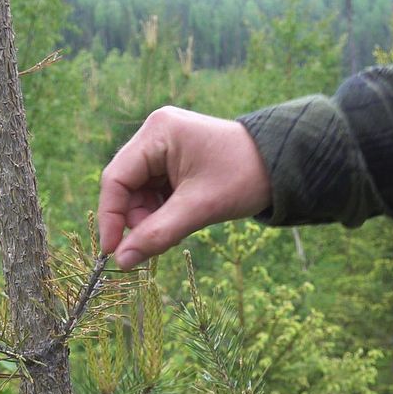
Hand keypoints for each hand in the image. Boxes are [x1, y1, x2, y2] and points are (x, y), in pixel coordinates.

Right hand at [98, 106, 271, 269]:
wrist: (281, 165)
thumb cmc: (244, 177)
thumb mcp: (199, 208)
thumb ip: (157, 234)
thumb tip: (121, 262)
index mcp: (158, 132)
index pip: (116, 178)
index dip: (111, 217)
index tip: (112, 252)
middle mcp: (155, 132)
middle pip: (125, 185)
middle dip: (135, 218)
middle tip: (152, 243)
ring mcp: (163, 145)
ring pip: (137, 191)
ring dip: (148, 217)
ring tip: (175, 228)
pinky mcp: (172, 158)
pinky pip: (152, 190)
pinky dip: (159, 211)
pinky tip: (178, 219)